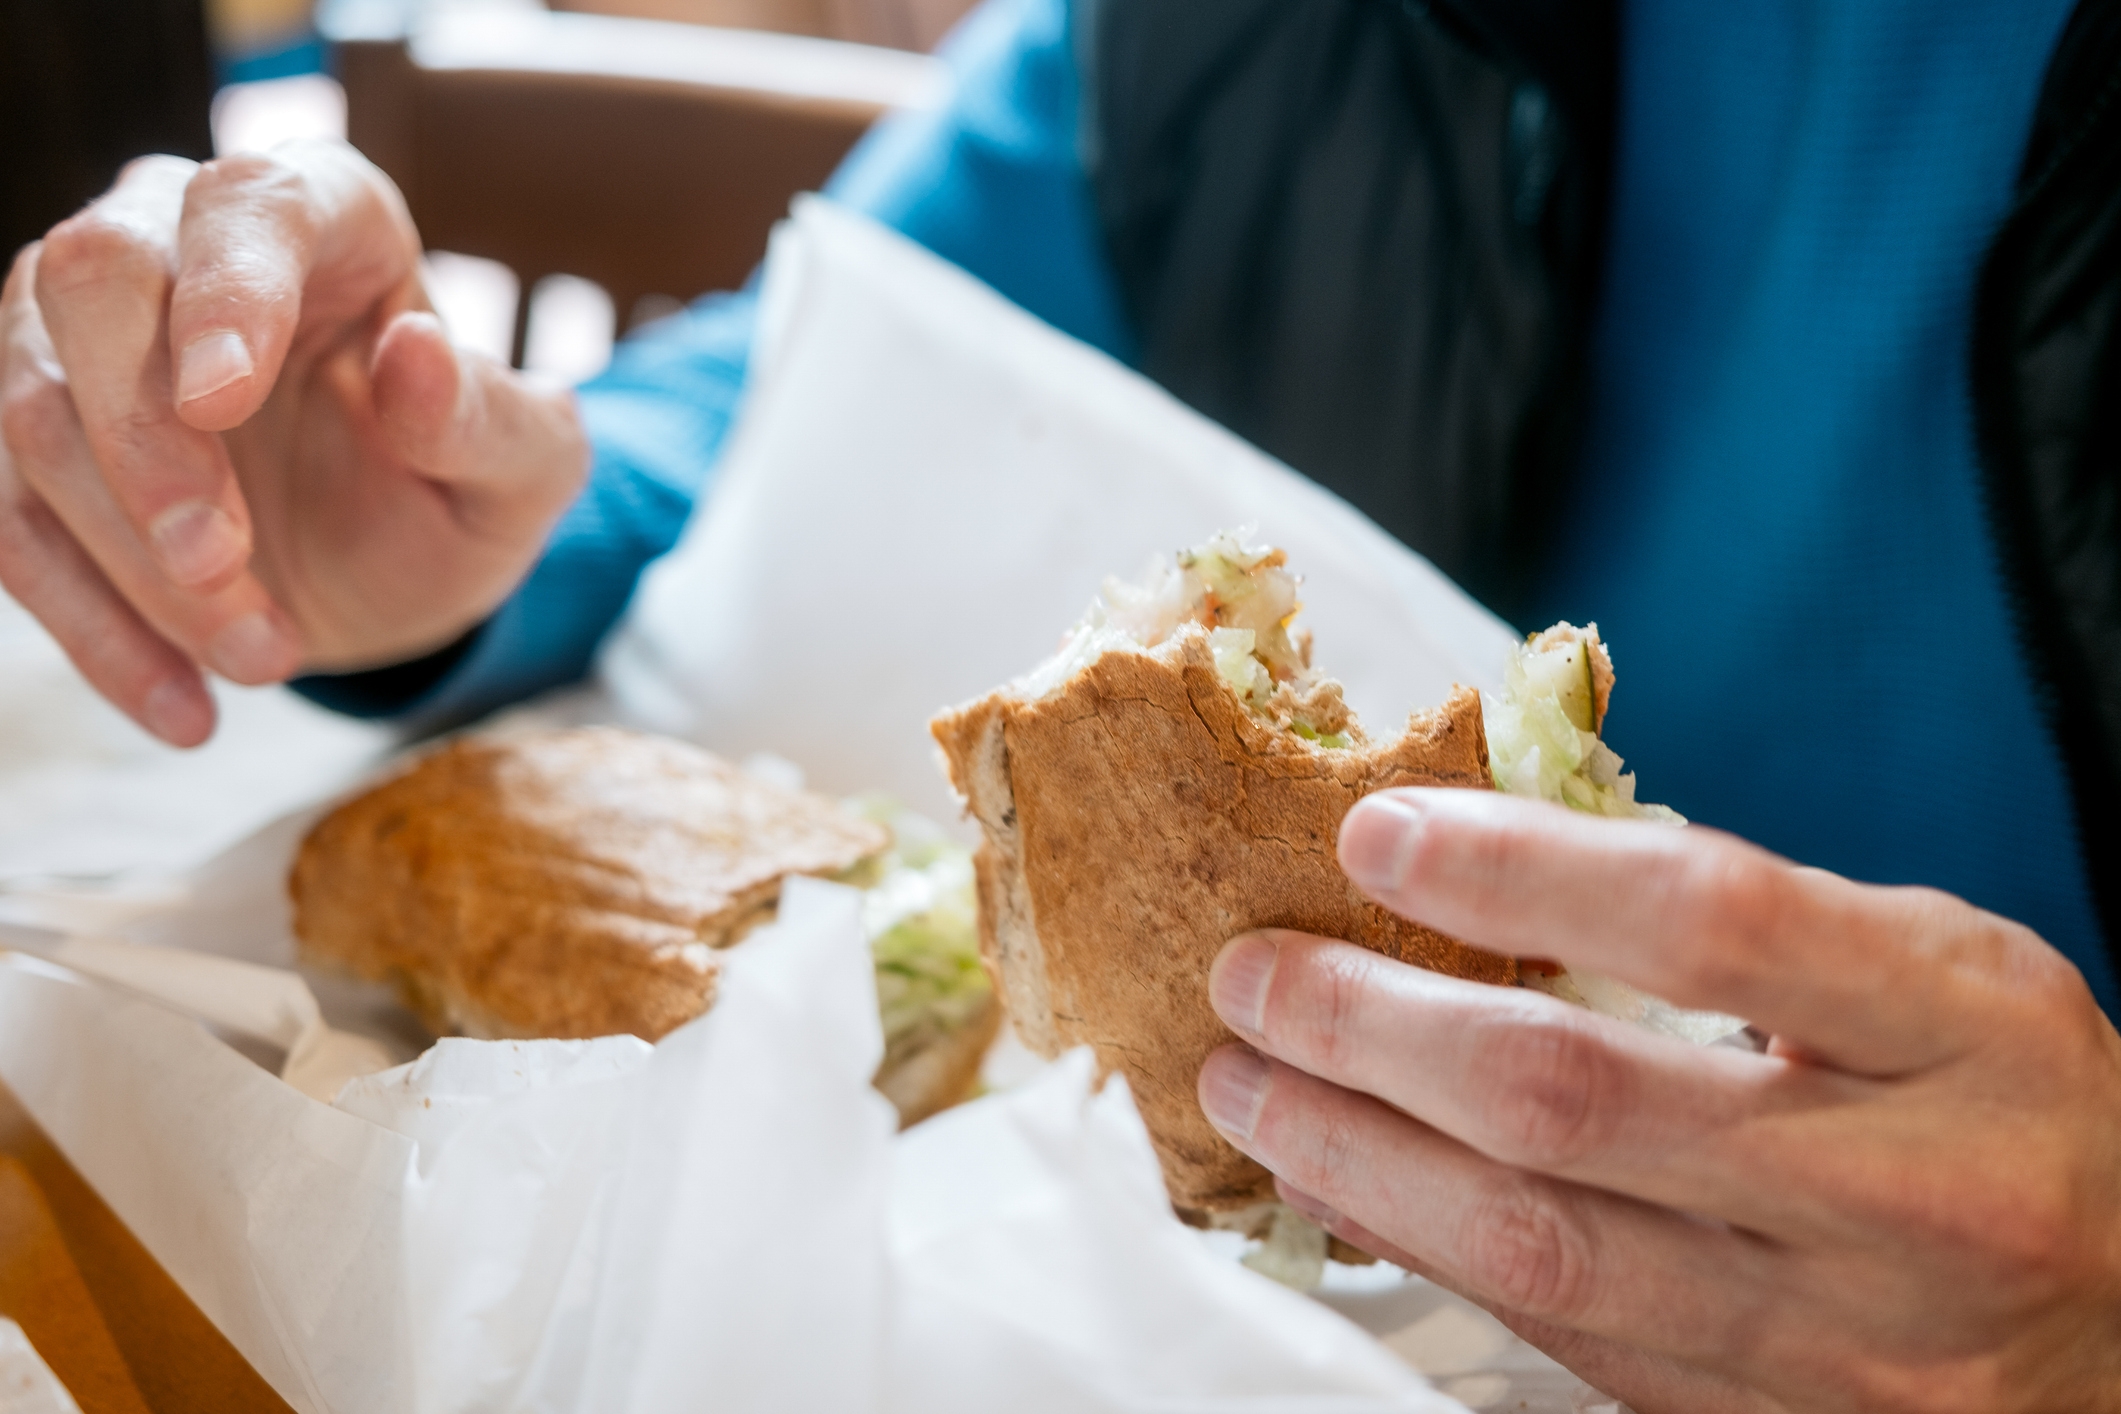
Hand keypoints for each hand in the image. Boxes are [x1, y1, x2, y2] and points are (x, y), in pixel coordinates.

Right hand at [0, 141, 588, 745]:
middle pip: (95, 281)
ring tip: (260, 658)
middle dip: (145, 441)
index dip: (223, 291)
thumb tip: (419, 354)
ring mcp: (83, 334)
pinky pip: (9, 522)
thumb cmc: (464, 481)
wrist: (397, 562)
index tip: (219, 398)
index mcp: (323, 215)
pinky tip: (182, 707)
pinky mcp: (33, 442)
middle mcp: (178, 238)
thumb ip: (490, 418)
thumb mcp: (526, 471)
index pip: (249, 203)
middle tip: (221, 564)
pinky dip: (90, 627)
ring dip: (132, 560)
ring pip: (32, 409)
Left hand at [1197, 789, 2120, 1412]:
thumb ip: (1739, 917)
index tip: (1375, 833)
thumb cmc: (2004, 1107)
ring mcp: (1835, 1340)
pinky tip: (1338, 1186)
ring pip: (1541, 1249)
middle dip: (1373, 1030)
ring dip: (1354, 1155)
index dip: (1516, 873)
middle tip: (1252, 975)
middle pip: (1580, 1103)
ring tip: (1246, 1084)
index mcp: (1962, 1030)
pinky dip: (1420, 1250)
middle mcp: (1907, 1194)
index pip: (1708, 923)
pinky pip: (1555, 1339)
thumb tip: (1478, 867)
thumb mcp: (1932, 971)